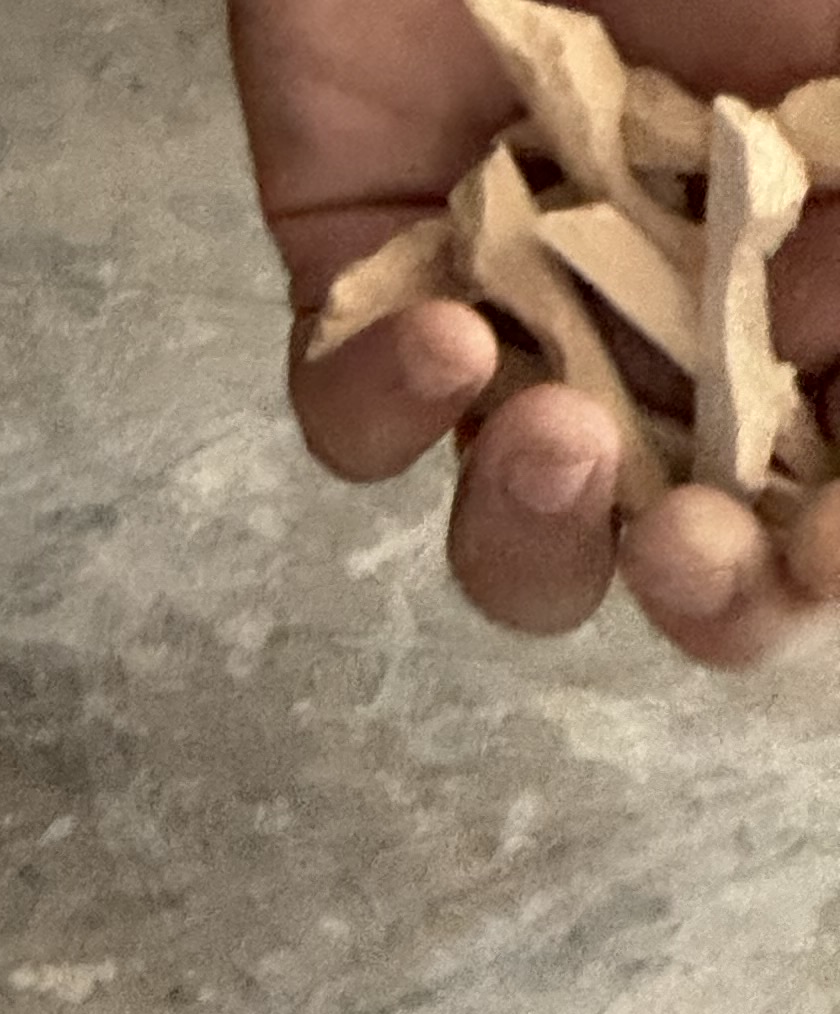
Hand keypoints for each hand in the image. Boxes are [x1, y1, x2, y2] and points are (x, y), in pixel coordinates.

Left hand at [231, 0, 839, 662]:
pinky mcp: (366, 294)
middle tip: (689, 553)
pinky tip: (441, 336)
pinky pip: (356, 429)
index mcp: (816, 280)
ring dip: (540, 539)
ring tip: (552, 438)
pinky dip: (391, 413)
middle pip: (692, 561)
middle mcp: (674, 333)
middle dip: (705, 598)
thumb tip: (832, 354)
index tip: (828, 548)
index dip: (826, 554)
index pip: (831, 484)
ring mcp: (522, 326)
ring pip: (520, 539)